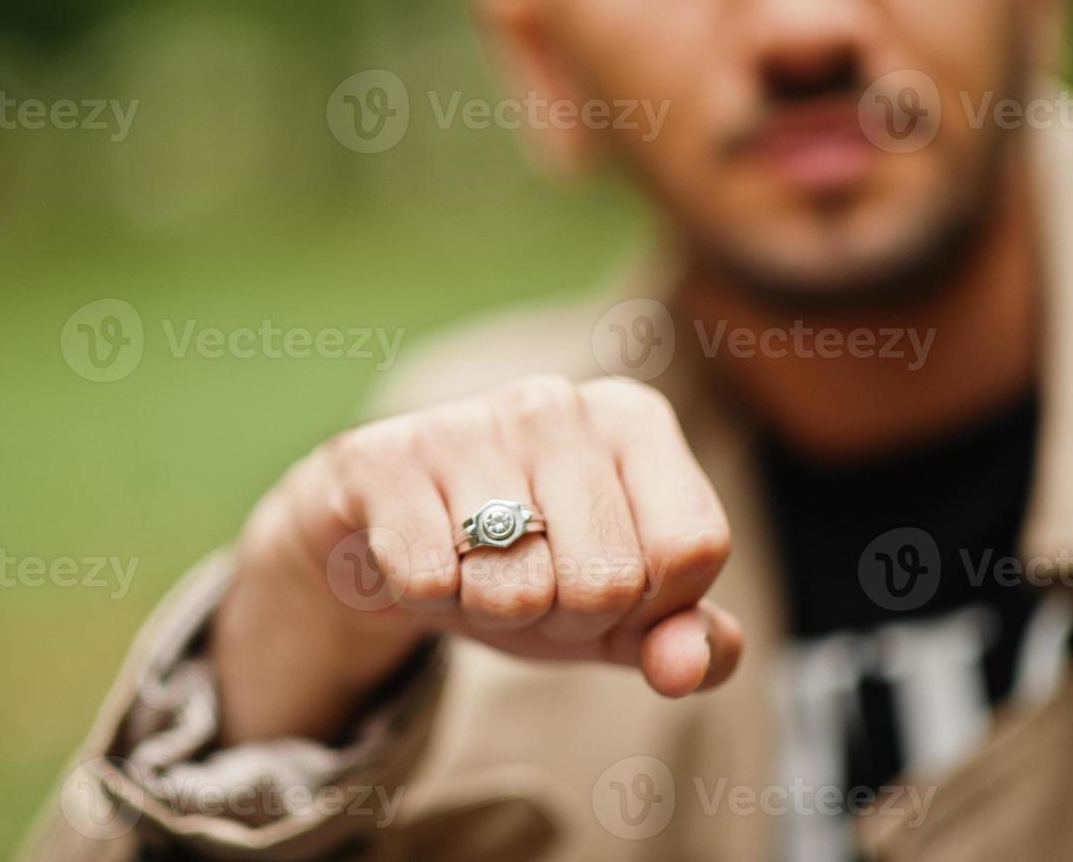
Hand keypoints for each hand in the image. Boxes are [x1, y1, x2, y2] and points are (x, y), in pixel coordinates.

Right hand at [213, 376, 741, 743]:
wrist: (387, 538)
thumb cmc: (528, 564)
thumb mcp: (624, 612)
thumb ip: (692, 643)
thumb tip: (684, 670)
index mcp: (634, 418)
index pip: (693, 548)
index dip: (652, 603)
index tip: (610, 586)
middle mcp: (553, 402)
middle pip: (607, 582)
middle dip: (569, 618)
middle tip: (531, 582)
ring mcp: (464, 422)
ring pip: (517, 590)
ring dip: (493, 612)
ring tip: (474, 569)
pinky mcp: (380, 457)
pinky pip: (430, 581)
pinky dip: (427, 599)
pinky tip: (420, 558)